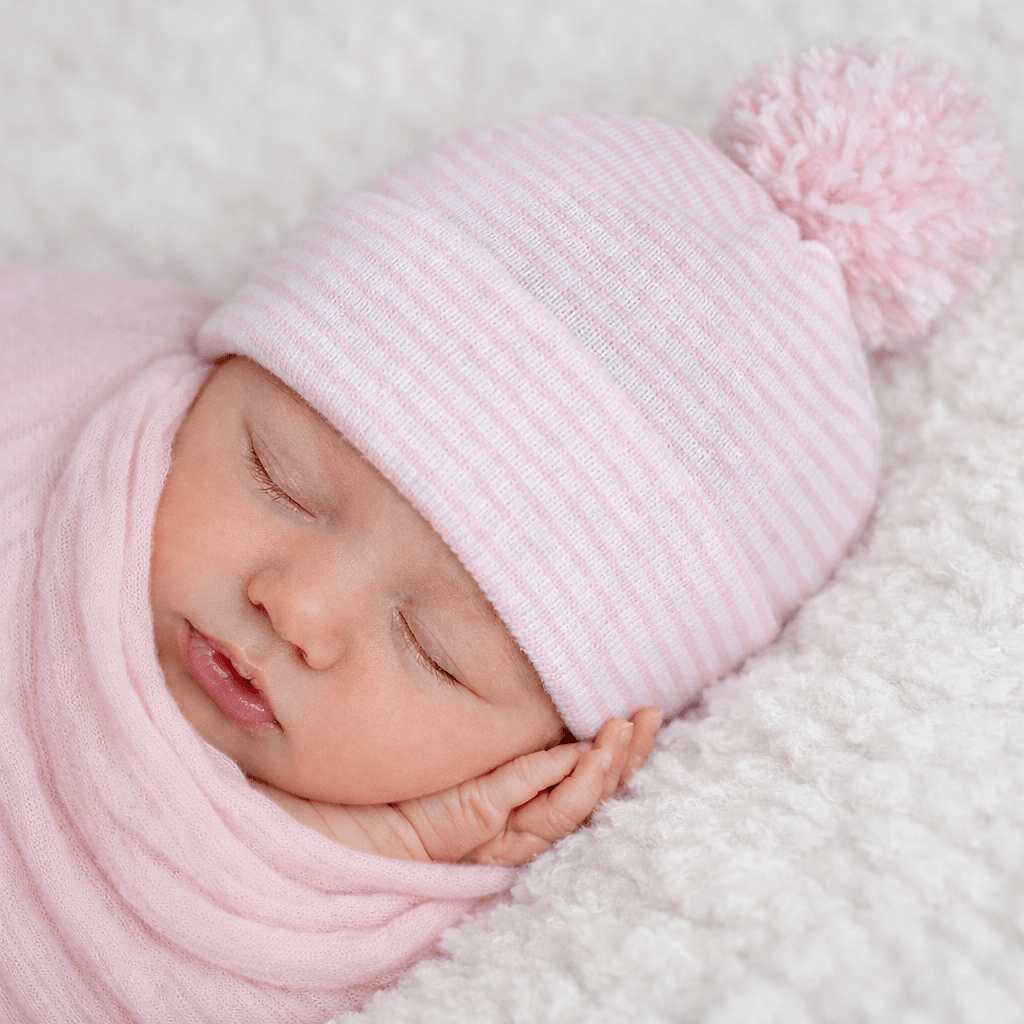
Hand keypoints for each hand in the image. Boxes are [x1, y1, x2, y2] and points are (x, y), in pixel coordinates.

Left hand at [249, 706, 662, 865]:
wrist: (271, 818)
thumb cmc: (328, 771)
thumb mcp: (392, 726)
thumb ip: (428, 688)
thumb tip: (468, 632)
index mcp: (478, 795)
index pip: (556, 779)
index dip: (599, 752)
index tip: (633, 711)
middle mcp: (481, 817)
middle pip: (569, 799)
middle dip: (616, 762)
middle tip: (650, 717)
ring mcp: (463, 828)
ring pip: (552, 812)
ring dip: (597, 774)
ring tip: (627, 732)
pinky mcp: (438, 831)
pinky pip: (502, 810)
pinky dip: (543, 784)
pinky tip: (571, 752)